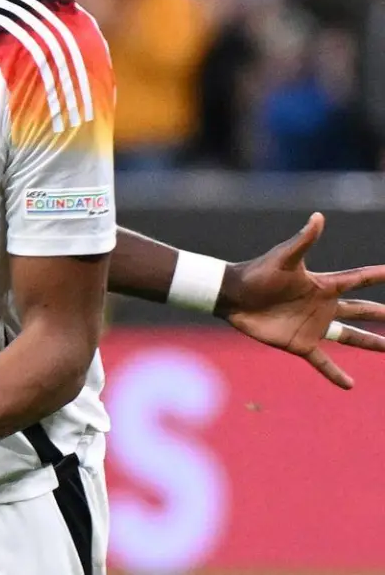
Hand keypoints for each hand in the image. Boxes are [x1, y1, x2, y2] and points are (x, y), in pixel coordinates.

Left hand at [221, 212, 384, 388]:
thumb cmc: (256, 273)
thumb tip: (318, 216)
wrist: (232, 295)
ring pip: (349, 336)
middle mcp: (323, 306)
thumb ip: (303, 240)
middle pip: (361, 311)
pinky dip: (335, 374)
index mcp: (323, 285)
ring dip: (370, 343)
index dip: (377, 275)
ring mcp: (313, 326)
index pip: (358, 279)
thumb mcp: (283, 257)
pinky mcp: (299, 344)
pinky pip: (322, 362)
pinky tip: (350, 385)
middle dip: (382, 314)